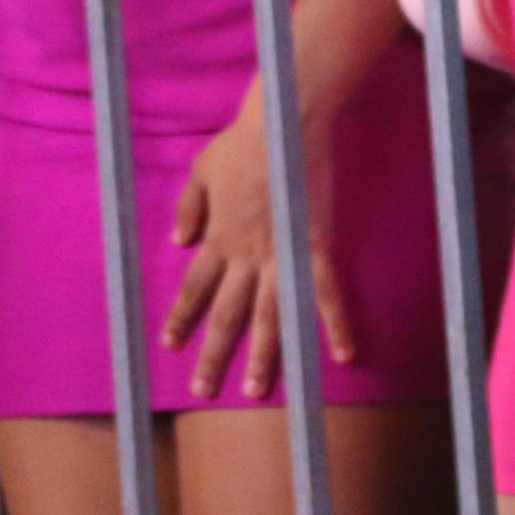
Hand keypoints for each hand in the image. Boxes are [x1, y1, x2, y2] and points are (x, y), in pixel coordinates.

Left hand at [161, 83, 353, 402]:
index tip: (171, 345)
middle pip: (227, 313)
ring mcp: (281, 255)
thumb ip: (189, 207)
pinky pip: (325, 294)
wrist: (283, 125)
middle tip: (203, 390)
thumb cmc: (243, 141)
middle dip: (214, 353)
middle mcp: (246, 256)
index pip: (195, 286)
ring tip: (255, 389)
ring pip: (269, 316)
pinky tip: (344, 354)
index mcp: (219, 237)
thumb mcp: (201, 168)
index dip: (182, 316)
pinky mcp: (315, 247)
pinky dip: (335, 325)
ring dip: (263, 355)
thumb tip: (178, 241)